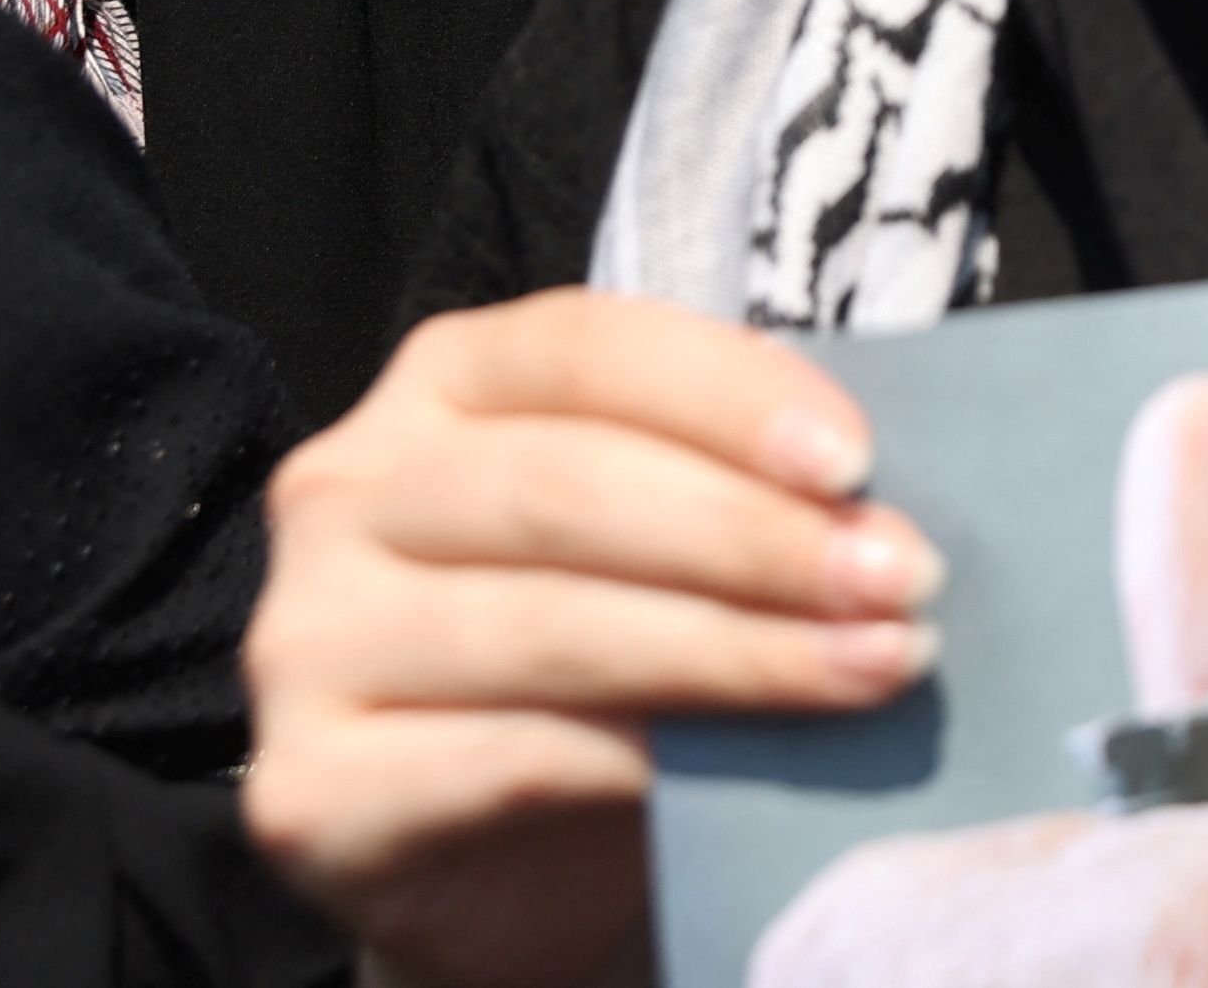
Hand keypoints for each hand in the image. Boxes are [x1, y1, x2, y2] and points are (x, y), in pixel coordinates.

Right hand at [243, 292, 937, 987]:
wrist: (513, 861)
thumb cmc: (616, 663)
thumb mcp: (676, 543)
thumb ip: (744, 491)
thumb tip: (885, 507)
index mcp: (445, 384)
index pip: (589, 347)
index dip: (732, 394)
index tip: (858, 461)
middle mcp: (347, 488)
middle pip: (570, 487)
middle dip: (757, 536)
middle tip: (903, 581)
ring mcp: (305, 638)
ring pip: (550, 625)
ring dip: (738, 649)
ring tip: (876, 666)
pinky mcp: (307, 787)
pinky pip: (504, 757)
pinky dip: (644, 760)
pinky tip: (740, 770)